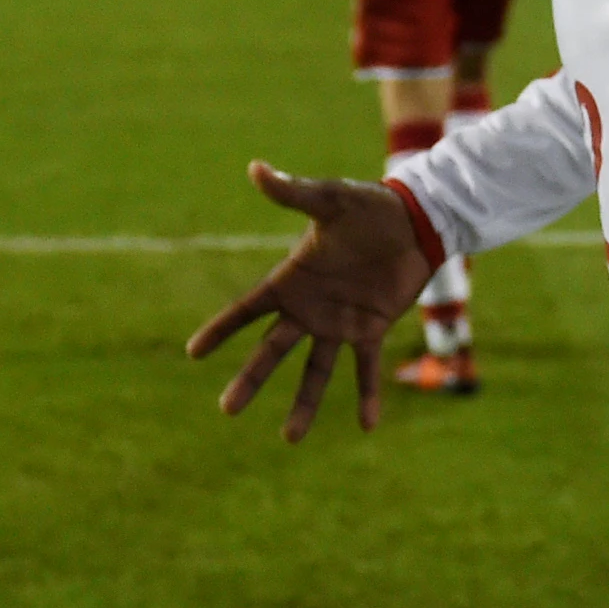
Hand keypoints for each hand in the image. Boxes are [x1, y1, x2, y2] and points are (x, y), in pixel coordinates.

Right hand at [185, 161, 434, 441]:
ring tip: (290, 439)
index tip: (193, 353)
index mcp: (291, 279)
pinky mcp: (371, 329)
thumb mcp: (330, 199)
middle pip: (272, 351)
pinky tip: (367, 425)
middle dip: (250, 380)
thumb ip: (293, 192)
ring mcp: (338, 322)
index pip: (247, 310)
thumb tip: (255, 168)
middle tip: (228, 409)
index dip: (221, 330)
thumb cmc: (368, 206)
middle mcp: (309, 307)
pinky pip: (365, 368)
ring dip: (305, 404)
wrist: (414, 220)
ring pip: (316, 371)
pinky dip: (368, 395)